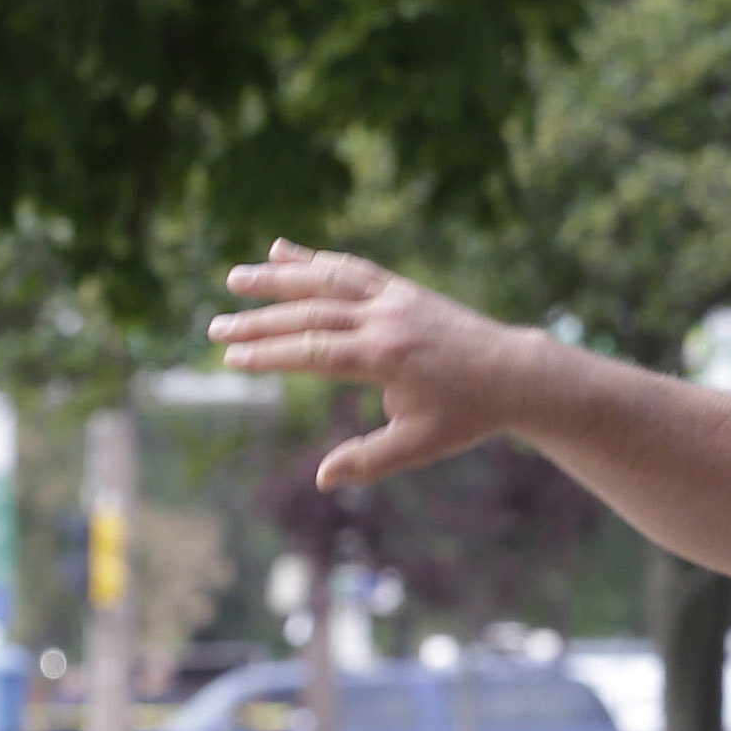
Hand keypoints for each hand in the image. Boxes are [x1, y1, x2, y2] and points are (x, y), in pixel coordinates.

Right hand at [206, 242, 531, 488]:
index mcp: (385, 358)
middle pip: (309, 315)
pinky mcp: (402, 288)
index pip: (312, 353)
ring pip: (326, 280)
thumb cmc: (468, 415)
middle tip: (213, 329)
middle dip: (258, 322)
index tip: (231, 359)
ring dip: (278, 277)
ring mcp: (394, 298)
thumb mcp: (420, 445)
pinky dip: (315, 259)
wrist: (517, 375)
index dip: (268, 356)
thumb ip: (369, 460)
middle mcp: (385, 320)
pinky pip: (352, 268)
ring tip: (235, 279)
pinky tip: (281, 251)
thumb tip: (321, 479)